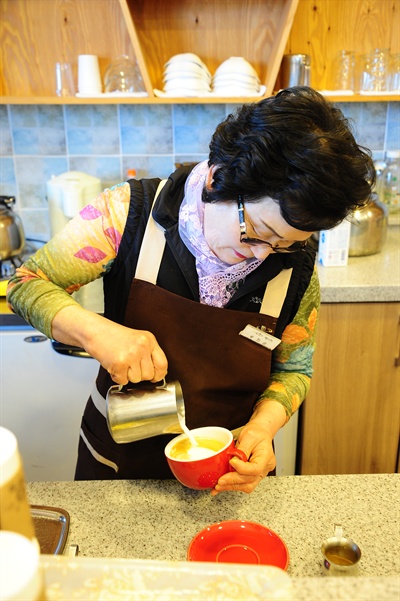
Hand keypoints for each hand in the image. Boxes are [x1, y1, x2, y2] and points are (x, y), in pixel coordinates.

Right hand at [51, 306, 167, 383]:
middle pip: (149, 375)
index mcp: (149, 340)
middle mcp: (142, 346)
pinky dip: (117, 377)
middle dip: (139, 375)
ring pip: (136, 379)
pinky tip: (113, 365)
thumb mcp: (137, 339)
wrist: (95, 331)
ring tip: (121, 362)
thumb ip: (148, 354)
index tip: (154, 377)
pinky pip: (123, 381)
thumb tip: (157, 374)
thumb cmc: (114, 336)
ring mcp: (131, 355)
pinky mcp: (119, 364)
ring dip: (127, 375)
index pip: (162, 364)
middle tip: (129, 365)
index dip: (158, 374)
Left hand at [210, 399, 286, 495]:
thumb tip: (232, 462)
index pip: (255, 469)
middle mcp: (265, 468)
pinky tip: (221, 486)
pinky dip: (231, 485)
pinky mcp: (252, 475)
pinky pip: (243, 483)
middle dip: (233, 481)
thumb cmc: (256, 432)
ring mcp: (260, 473)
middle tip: (220, 481)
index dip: (242, 468)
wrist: (260, 432)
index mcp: (266, 457)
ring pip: (247, 486)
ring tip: (218, 486)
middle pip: (250, 480)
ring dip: (231, 486)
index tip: (231, 462)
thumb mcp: (248, 436)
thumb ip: (241, 450)